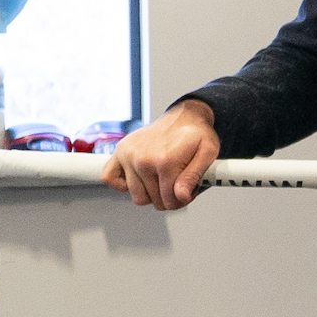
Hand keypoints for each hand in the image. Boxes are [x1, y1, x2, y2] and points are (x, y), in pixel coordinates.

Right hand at [102, 101, 221, 209]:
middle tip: (177, 185)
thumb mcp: (208, 153)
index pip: (170, 199)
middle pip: (154, 200)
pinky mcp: (119, 152)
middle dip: (169, 198)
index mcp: (165, 160)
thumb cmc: (196, 135)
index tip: (187, 192)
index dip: (182, 200)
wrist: (184, 116)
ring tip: (162, 181)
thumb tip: (180, 196)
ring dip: (150, 193)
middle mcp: (143, 158)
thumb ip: (194, 176)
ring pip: (137, 196)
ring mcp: (128, 155)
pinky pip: (109, 178)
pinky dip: (122, 184)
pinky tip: (139, 179)